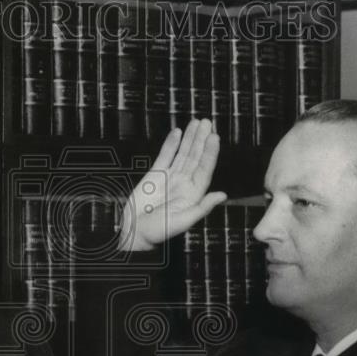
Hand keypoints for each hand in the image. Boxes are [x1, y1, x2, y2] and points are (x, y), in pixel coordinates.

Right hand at [119, 119, 226, 250]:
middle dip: (201, 140)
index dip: (210, 153)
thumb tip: (222, 195)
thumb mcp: (183, 221)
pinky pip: (165, 156)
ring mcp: (170, 178)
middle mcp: (184, 183)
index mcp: (193, 194)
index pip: (204, 169)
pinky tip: (177, 133)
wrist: (135, 233)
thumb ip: (202, 207)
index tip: (213, 137)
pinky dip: (171, 144)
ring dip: (190, 139)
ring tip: (197, 123)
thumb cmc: (159, 232)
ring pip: (183, 154)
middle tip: (207, 123)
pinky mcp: (155, 175)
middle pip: (195, 157)